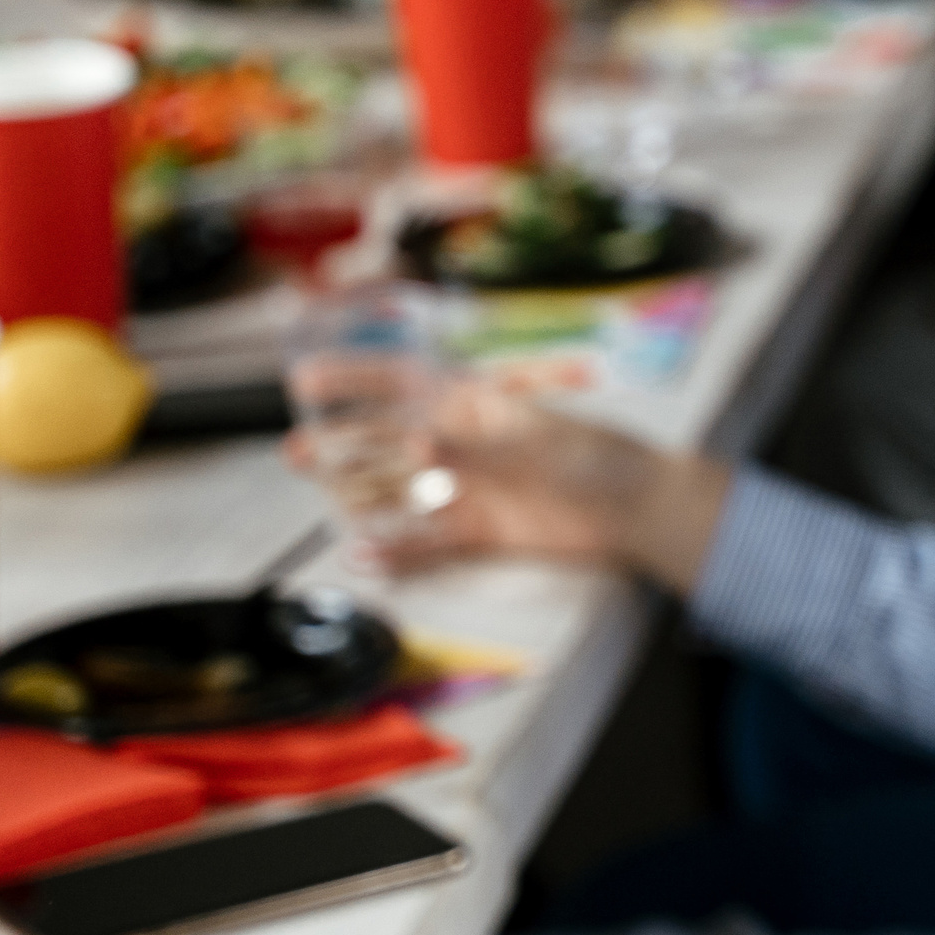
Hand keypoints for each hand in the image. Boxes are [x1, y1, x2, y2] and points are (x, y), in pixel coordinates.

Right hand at [286, 378, 730, 590]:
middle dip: (343, 444)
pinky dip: (398, 551)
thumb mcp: (533, 445)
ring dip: (362, 496)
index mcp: (476, 406)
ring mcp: (471, 489)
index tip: (307, 380)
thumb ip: (471, 448)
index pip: (405, 383)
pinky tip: (366, 557)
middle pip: (391, 441)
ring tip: (324, 504)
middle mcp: (465, 445)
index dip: (356, 378)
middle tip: (295, 452)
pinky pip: (428, 543)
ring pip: (402, 492)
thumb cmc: (597, 459)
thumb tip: (415, 443)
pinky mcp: (482, 532)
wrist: (640, 510)